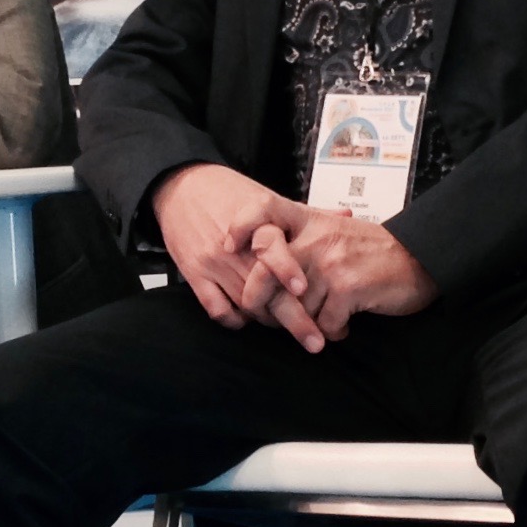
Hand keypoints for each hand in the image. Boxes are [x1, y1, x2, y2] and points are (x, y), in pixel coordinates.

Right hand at [150, 163, 315, 330]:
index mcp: (257, 221)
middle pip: (268, 290)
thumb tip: (345, 218)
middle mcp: (236, 245)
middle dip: (295, 320)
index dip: (293, 275)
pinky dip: (235, 319)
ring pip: (246, 304)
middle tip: (316, 341)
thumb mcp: (266, 195)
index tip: (312, 295)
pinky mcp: (194, 273)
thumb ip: (306, 212)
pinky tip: (247, 318)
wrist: (182, 185)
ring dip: (268, 320)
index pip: (276, 253)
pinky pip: (217, 308)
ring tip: (287, 327)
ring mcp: (214, 261)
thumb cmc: (228, 191)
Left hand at [239, 210, 438, 351]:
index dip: (239, 227)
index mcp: (308, 219)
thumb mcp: (331, 231)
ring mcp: (330, 263)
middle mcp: (315, 238)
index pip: (262, 212)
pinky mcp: (348, 288)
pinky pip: (323, 323)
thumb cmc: (371, 250)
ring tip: (319, 325)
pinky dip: (332, 332)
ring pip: (295, 306)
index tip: (229, 248)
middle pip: (264, 273)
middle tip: (265, 319)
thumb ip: (299, 238)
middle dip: (259, 304)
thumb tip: (257, 261)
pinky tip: (343, 326)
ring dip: (306, 324)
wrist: (420, 260)